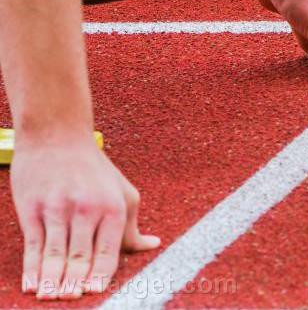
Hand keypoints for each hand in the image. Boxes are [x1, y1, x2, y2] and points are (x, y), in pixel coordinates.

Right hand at [12, 138, 158, 299]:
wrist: (57, 136)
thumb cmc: (93, 169)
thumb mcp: (122, 192)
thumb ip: (132, 225)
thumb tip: (152, 246)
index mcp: (113, 208)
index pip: (108, 252)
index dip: (101, 276)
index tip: (96, 293)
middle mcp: (87, 209)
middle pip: (81, 257)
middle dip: (75, 283)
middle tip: (71, 299)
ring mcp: (58, 209)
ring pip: (56, 254)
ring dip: (53, 280)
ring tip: (52, 297)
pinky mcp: (33, 208)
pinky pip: (34, 244)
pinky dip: (32, 268)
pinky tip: (32, 284)